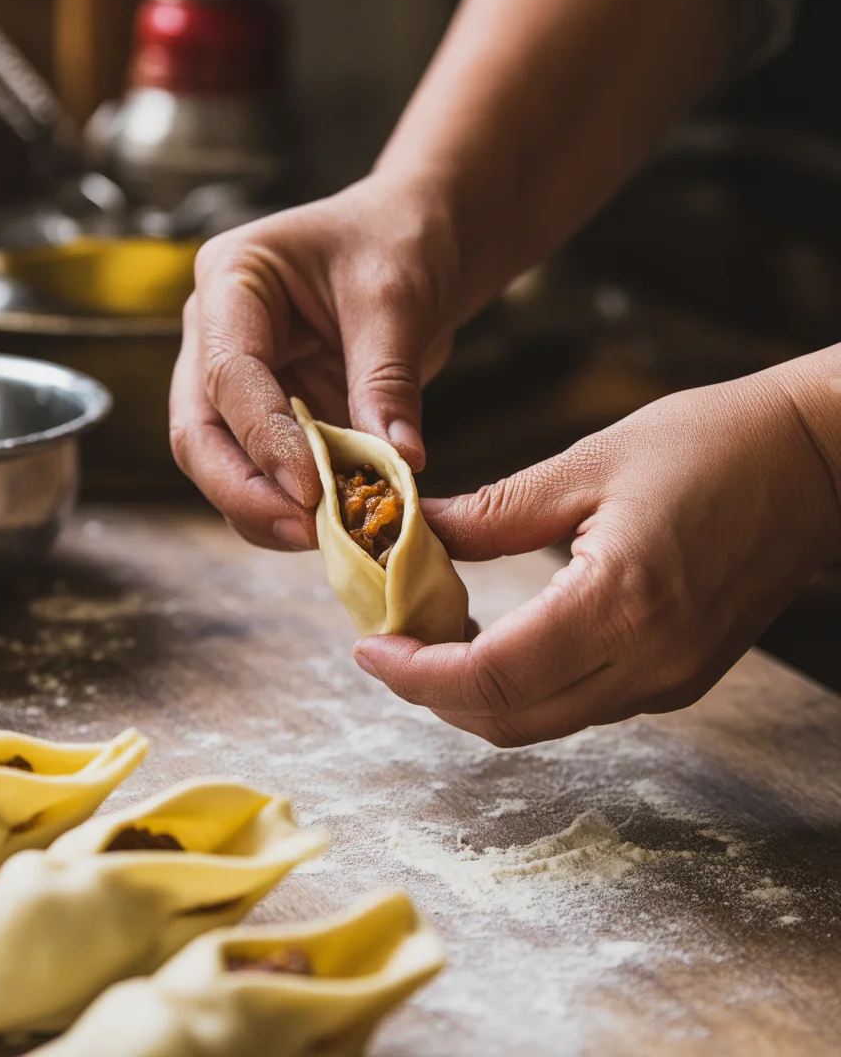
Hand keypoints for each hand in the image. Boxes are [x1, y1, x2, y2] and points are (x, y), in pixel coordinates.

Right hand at [169, 174, 463, 550]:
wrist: (418, 240)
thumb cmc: (400, 242)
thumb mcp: (398, 300)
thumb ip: (386, 380)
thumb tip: (397, 463)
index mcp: (230, 280)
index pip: (227, 374)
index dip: (264, 440)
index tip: (312, 491)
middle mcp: (215, 333)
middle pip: (198, 432)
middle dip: (246, 491)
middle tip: (308, 530)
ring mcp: (237, 380)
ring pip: (222, 463)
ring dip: (267, 508)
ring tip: (330, 534)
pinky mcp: (268, 416)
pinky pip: (264, 472)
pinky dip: (295, 504)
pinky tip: (336, 523)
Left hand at [353, 371, 840, 745]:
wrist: (815, 465)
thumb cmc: (710, 445)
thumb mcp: (587, 465)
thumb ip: (492, 513)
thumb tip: (415, 533)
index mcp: (622, 603)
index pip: (493, 677)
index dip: (417, 674)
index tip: (370, 647)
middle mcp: (649, 662)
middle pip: (509, 720)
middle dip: (432, 694)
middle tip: (388, 644)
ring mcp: (670, 681)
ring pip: (542, 722)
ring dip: (474, 694)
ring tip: (428, 640)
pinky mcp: (680, 678)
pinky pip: (579, 703)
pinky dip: (522, 686)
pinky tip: (494, 640)